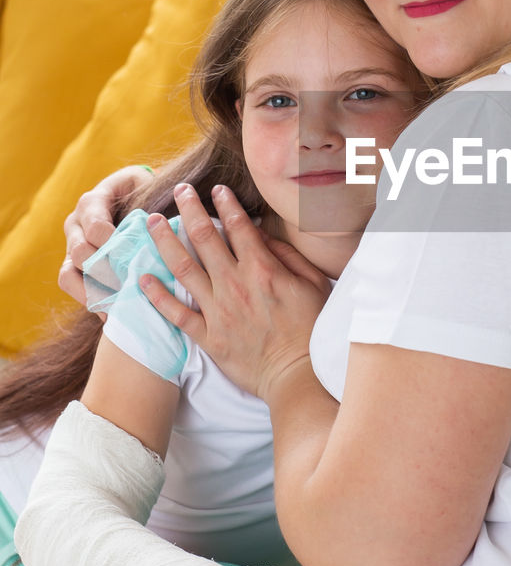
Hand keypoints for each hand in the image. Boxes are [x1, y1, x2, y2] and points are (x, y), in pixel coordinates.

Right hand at [59, 165, 152, 304]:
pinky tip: (112, 314)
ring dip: (93, 292)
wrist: (133, 193)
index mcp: (92, 202)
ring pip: (67, 274)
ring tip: (119, 307)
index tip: (136, 263)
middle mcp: (76, 223)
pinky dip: (90, 300)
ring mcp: (71, 245)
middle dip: (106, 274)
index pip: (96, 227)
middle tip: (132, 289)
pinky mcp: (71, 265)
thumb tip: (163, 233)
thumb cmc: (145, 191)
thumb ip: (149, 208)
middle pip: (80, 253)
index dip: (114, 247)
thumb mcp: (147, 188)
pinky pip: (71, 285)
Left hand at [140, 184, 330, 399]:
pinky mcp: (207, 336)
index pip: (239, 226)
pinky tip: (143, 278)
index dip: (226, 204)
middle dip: (189, 209)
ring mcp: (218, 310)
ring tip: (152, 222)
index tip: (217, 189)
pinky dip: (157, 295)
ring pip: (183, 268)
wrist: (297, 376)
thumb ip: (287, 256)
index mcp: (262, 270)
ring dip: (165, 241)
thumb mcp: (312, 285)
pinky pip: (176, 313)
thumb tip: (262, 236)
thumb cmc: (310, 329)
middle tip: (178, 191)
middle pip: (204, 238)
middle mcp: (235, 284)